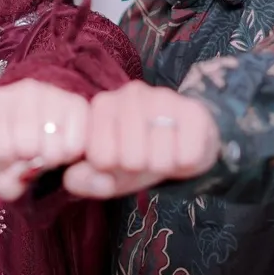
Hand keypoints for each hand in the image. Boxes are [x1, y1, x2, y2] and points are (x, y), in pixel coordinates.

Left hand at [0, 80, 90, 200]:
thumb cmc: (16, 157)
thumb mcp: (1, 176)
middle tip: (35, 156)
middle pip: (27, 146)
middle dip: (32, 161)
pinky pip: (76, 145)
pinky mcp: (79, 102)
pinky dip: (71, 155)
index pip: (0, 148)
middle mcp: (24, 89)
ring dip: (53, 159)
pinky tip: (65, 146)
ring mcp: (54, 92)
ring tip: (49, 151)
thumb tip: (33, 168)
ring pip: (53, 146)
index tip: (12, 156)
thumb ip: (7, 182)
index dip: (8, 163)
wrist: (44, 137)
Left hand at [62, 81, 221, 198]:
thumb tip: (79, 180)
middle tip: (147, 155)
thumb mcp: (109, 172)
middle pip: (131, 159)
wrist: (186, 139)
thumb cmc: (140, 155)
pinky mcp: (194, 110)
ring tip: (165, 151)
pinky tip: (182, 147)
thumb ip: (86, 180)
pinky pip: (187, 156)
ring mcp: (163, 97)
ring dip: (164, 166)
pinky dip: (186, 162)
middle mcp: (130, 93)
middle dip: (140, 167)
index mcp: (102, 106)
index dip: (113, 168)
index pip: (101, 157)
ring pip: (159, 159)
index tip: (120, 158)